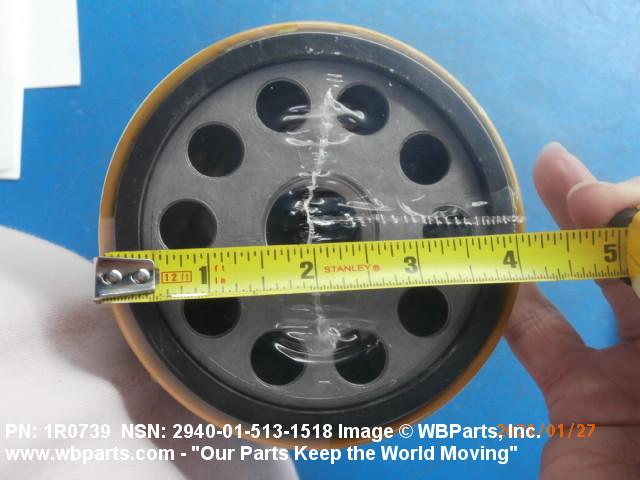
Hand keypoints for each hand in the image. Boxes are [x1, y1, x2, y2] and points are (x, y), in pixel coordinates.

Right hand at [505, 143, 639, 478]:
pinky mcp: (583, 402)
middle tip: (554, 171)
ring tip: (534, 188)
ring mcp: (637, 375)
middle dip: (609, 207)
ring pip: (600, 287)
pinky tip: (489, 272)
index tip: (602, 196)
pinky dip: (513, 306)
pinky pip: (544, 341)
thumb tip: (610, 201)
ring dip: (562, 241)